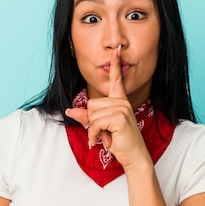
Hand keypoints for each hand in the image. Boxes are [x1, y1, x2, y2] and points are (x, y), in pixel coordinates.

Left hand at [66, 46, 150, 167]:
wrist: (134, 156)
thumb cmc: (119, 142)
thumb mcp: (100, 128)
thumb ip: (87, 118)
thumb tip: (70, 110)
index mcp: (120, 101)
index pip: (116, 79)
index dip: (115, 64)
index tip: (117, 50)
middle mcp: (121, 102)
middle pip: (91, 104)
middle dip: (92, 121)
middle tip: (105, 132)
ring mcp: (121, 108)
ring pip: (92, 114)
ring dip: (94, 130)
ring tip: (107, 136)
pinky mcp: (119, 117)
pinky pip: (95, 123)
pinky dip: (95, 135)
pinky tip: (105, 141)